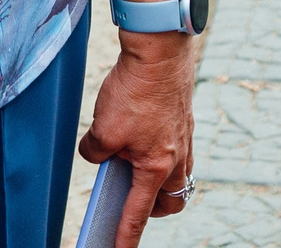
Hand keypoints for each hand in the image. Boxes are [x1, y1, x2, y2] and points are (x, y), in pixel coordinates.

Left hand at [77, 35, 196, 244]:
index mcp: (157, 167)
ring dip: (158, 178)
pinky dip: (160, 151)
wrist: (159, 51)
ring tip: (133, 164)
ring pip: (177, 174)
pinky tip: (140, 133)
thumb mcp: (103, 129)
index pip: (139, 213)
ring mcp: (184, 138)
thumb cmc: (134, 91)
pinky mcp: (183, 119)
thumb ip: (96, 152)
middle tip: (132, 200)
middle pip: (171, 200)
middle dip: (155, 208)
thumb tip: (99, 154)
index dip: (127, 236)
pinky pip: (175, 148)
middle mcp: (177, 157)